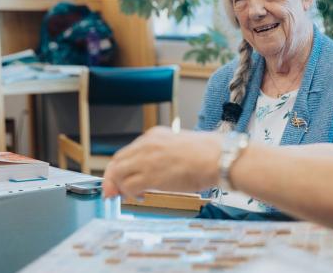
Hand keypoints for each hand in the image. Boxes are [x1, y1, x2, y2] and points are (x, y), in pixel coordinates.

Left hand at [102, 126, 221, 198]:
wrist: (219, 158)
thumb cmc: (211, 153)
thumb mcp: (182, 144)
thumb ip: (167, 153)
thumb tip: (162, 167)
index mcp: (155, 135)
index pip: (129, 150)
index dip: (122, 166)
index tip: (121, 177)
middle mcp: (147, 144)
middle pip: (117, 161)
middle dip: (112, 177)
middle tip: (114, 191)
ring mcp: (147, 159)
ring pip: (117, 173)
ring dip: (118, 187)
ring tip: (127, 196)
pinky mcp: (150, 176)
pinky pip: (128, 186)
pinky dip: (128, 194)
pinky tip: (138, 197)